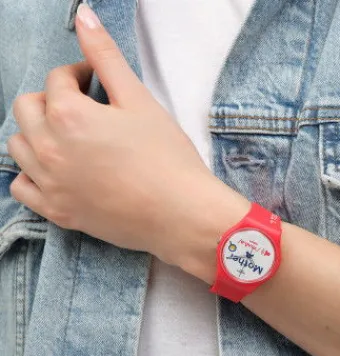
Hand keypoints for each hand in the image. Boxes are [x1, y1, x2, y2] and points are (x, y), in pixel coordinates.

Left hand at [7, 3, 247, 269]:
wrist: (181, 213)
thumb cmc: (167, 158)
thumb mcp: (139, 101)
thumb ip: (106, 57)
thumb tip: (83, 16)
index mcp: (68, 115)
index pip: (57, 80)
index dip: (77, 74)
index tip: (93, 80)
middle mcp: (48, 148)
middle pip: (27, 109)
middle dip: (50, 100)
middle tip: (79, 107)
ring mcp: (50, 183)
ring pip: (18, 146)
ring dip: (36, 133)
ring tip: (66, 137)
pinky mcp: (58, 212)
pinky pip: (21, 189)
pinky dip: (30, 174)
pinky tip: (55, 170)